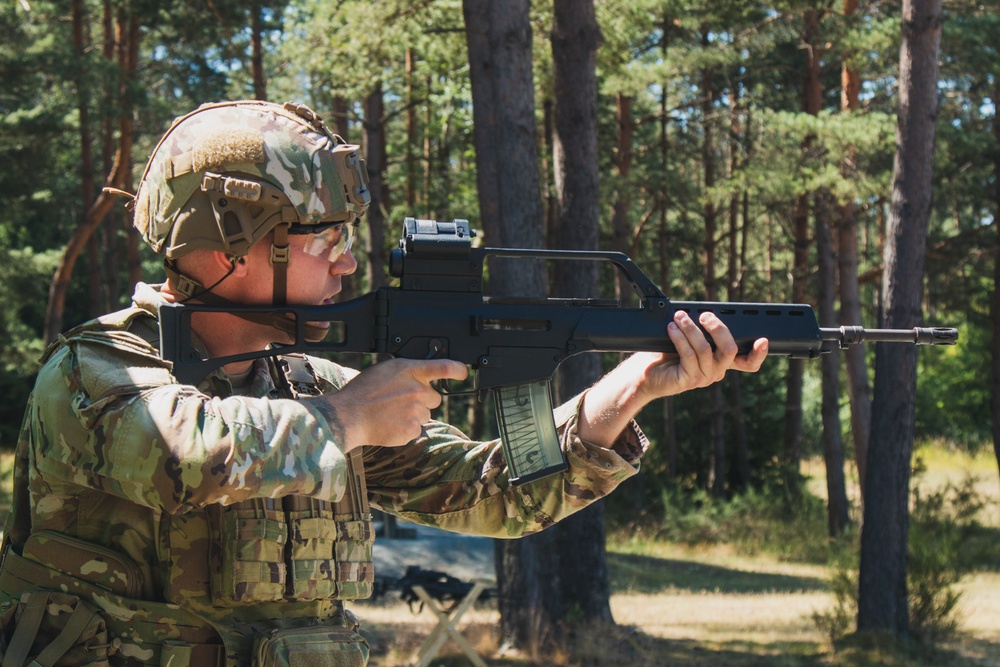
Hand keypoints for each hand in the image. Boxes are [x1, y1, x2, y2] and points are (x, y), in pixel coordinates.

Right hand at [309, 358, 467, 450]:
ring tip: (390, 414)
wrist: (348, 416)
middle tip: (401, 402)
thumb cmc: (361, 392)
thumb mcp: (384, 371)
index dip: (457, 369)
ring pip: (425, 415)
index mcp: (409, 370)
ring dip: (413, 416)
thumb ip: (405, 373)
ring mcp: (416, 411)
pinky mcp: (412, 429)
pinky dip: (405, 430)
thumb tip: (417, 379)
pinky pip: (415, 430)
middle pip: (434, 398)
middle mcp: (417, 389)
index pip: (443, 367)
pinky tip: (389, 424)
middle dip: (422, 401)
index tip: (463, 372)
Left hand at [577, 310, 766, 446]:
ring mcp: (703, 378)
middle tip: (704, 314)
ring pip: (706, 349)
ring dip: (691, 329)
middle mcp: (716, 371)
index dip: (759, 354)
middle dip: (718, 328)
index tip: (763, 340)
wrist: (644, 372)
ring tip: (678, 317)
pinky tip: (672, 328)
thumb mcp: (689, 337)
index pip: (748, 363)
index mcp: (721, 361)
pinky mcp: (688, 380)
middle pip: (730, 350)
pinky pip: (688, 355)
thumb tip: (704, 310)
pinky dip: (680, 338)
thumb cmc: (666, 352)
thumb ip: (702, 329)